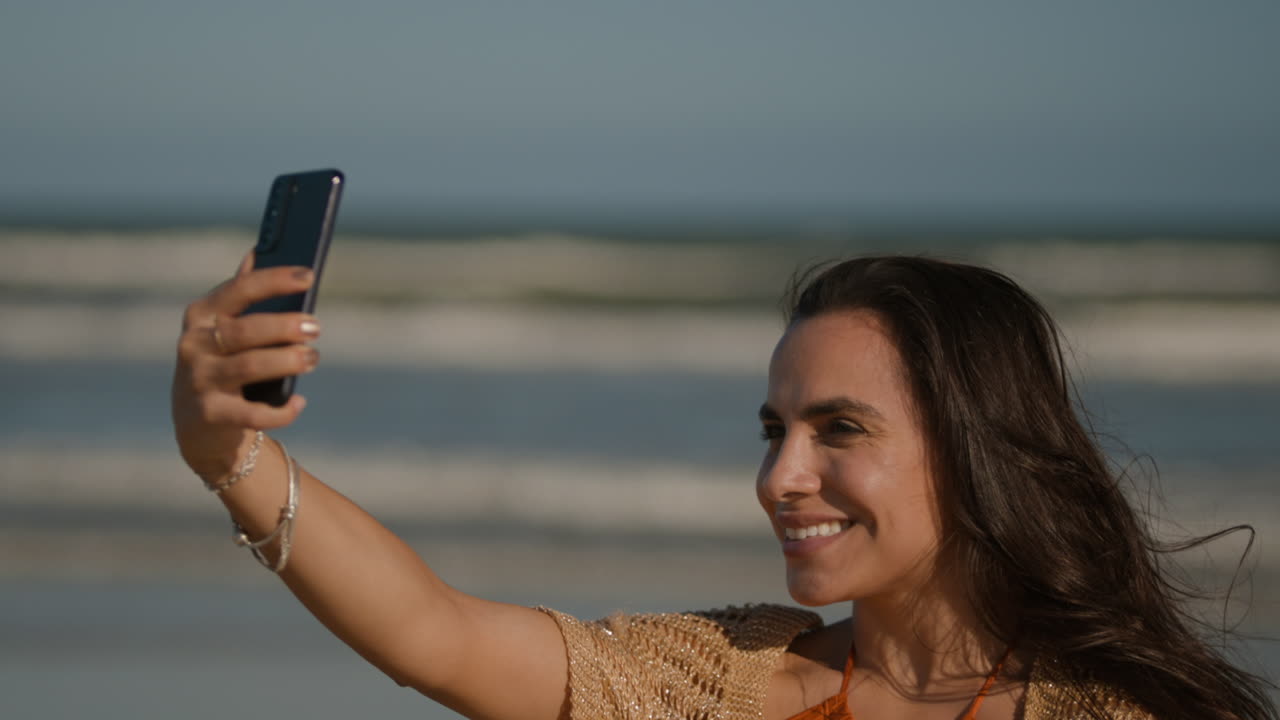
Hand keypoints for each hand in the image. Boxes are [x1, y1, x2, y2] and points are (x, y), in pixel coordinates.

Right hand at [171, 252, 320, 482]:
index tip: (309, 275)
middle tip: (316, 327)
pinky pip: (253, 412)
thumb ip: (240, 294)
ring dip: (287, 361)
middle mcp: (194, 344)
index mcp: (202, 315)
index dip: (274, 280)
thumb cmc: (223, 363)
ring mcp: (199, 380)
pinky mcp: (209, 414)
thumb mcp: (224, 328)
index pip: (239, 289)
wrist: (200, 425)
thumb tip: (257, 250)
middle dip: (285, 326)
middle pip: (246, 330)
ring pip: (250, 366)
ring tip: (312, 358)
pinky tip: (299, 403)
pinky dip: (282, 410)